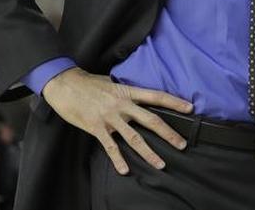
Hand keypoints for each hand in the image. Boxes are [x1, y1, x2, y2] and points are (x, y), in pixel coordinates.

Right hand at [42, 67, 192, 174]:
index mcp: (127, 92)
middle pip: (151, 120)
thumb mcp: (112, 83)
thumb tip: (137, 96)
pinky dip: (118, 159)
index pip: (156, 96)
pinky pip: (110, 146)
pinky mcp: (96, 127)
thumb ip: (126, 91)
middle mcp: (122, 105)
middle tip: (182, 145)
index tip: (190, 108)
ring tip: (161, 164)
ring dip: (149, 152)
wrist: (64, 84)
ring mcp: (110, 117)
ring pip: (134, 137)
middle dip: (168, 133)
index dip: (174, 102)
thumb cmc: (88, 83)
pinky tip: (125, 170)